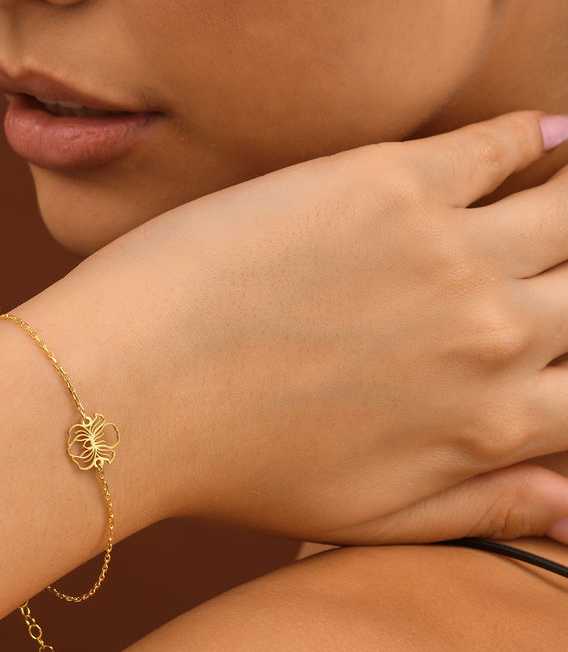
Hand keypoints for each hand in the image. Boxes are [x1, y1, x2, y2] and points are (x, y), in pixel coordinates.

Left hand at [25, 111, 567, 543]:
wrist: (127, 395)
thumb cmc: (231, 470)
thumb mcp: (363, 518)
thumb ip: (477, 512)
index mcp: (489, 426)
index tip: (562, 339)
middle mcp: (494, 337)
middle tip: (561, 272)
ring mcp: (448, 253)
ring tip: (567, 193)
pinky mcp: (389, 182)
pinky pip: (500, 144)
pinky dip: (537, 135)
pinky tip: (549, 133)